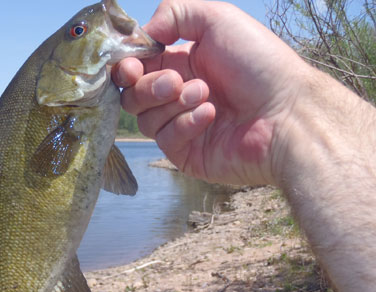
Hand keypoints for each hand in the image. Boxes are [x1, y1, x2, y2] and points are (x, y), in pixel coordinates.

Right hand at [113, 0, 307, 185]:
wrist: (287, 112)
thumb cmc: (259, 64)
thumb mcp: (217, 20)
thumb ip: (173, 14)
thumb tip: (142, 35)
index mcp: (181, 64)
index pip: (136, 69)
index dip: (127, 68)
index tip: (131, 66)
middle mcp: (177, 96)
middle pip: (132, 96)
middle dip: (148, 87)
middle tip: (175, 82)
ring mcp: (181, 126)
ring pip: (145, 119)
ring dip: (173, 104)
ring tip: (206, 95)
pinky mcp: (186, 154)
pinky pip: (165, 140)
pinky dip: (185, 124)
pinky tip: (211, 116)